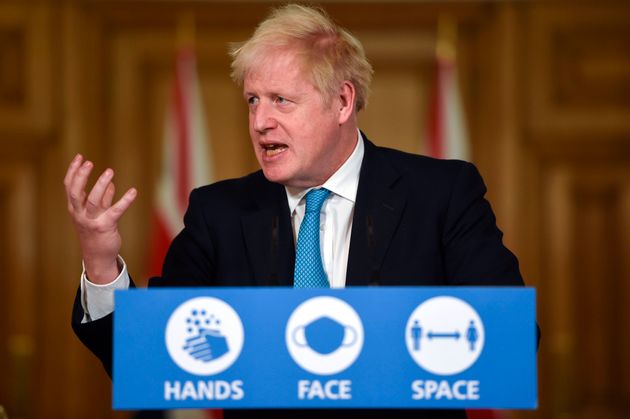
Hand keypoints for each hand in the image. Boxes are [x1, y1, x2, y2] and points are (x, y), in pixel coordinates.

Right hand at [64, 154, 136, 283]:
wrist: (98, 257)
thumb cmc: (96, 233)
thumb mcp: (97, 214)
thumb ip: (103, 199)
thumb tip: (110, 185)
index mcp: (75, 209)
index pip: (69, 187)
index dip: (73, 171)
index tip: (80, 157)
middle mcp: (80, 214)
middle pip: (76, 192)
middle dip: (81, 177)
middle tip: (89, 163)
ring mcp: (92, 221)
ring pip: (94, 200)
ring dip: (101, 184)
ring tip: (110, 172)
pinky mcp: (106, 227)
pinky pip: (115, 211)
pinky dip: (125, 200)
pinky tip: (133, 192)